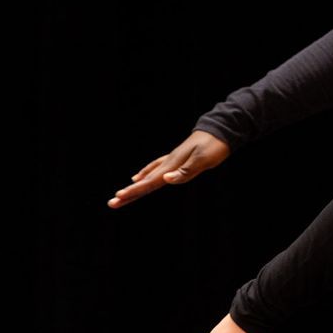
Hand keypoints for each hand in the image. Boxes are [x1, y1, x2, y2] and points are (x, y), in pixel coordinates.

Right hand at [109, 131, 230, 207]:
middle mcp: (168, 163)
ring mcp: (171, 160)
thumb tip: (165, 180)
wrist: (220, 129)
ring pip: (148, 175)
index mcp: (172, 166)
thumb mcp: (203, 160)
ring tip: (121, 194)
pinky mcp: (175, 159)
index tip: (118, 198)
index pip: (150, 182)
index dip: (134, 191)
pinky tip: (138, 177)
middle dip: (129, 193)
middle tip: (112, 203)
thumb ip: (185, 172)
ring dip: (135, 185)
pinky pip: (154, 168)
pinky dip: (145, 174)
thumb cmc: (214, 146)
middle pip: (145, 181)